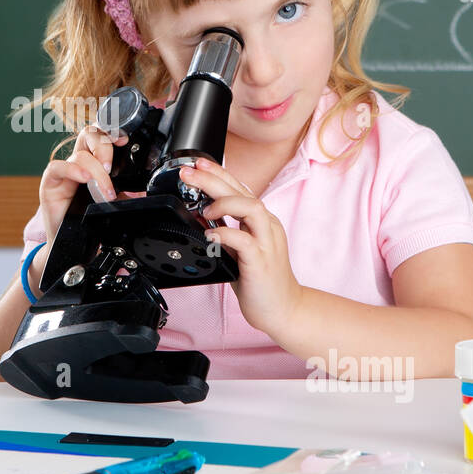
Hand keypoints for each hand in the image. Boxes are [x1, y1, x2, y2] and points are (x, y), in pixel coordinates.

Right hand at [35, 123, 129, 243]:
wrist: (70, 243)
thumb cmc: (87, 221)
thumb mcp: (113, 206)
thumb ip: (125, 196)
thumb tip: (140, 191)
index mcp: (94, 162)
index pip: (101, 136)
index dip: (111, 133)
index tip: (124, 141)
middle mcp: (78, 162)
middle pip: (89, 135)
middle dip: (104, 146)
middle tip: (112, 168)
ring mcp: (64, 171)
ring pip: (80, 155)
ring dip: (96, 172)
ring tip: (104, 191)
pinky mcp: (50, 182)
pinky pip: (57, 167)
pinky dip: (72, 169)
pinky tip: (84, 178)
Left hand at [179, 156, 303, 337]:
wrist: (284, 309)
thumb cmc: (260, 280)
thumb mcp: (239, 250)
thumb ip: (225, 232)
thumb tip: (200, 217)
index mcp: (261, 221)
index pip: (239, 188)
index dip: (219, 173)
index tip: (198, 164)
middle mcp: (266, 226)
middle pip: (242, 191)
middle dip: (212, 178)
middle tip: (188, 172)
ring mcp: (266, 242)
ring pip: (251, 208)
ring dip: (224, 203)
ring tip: (205, 211)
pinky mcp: (261, 261)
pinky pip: (245, 240)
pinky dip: (226, 234)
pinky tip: (212, 236)